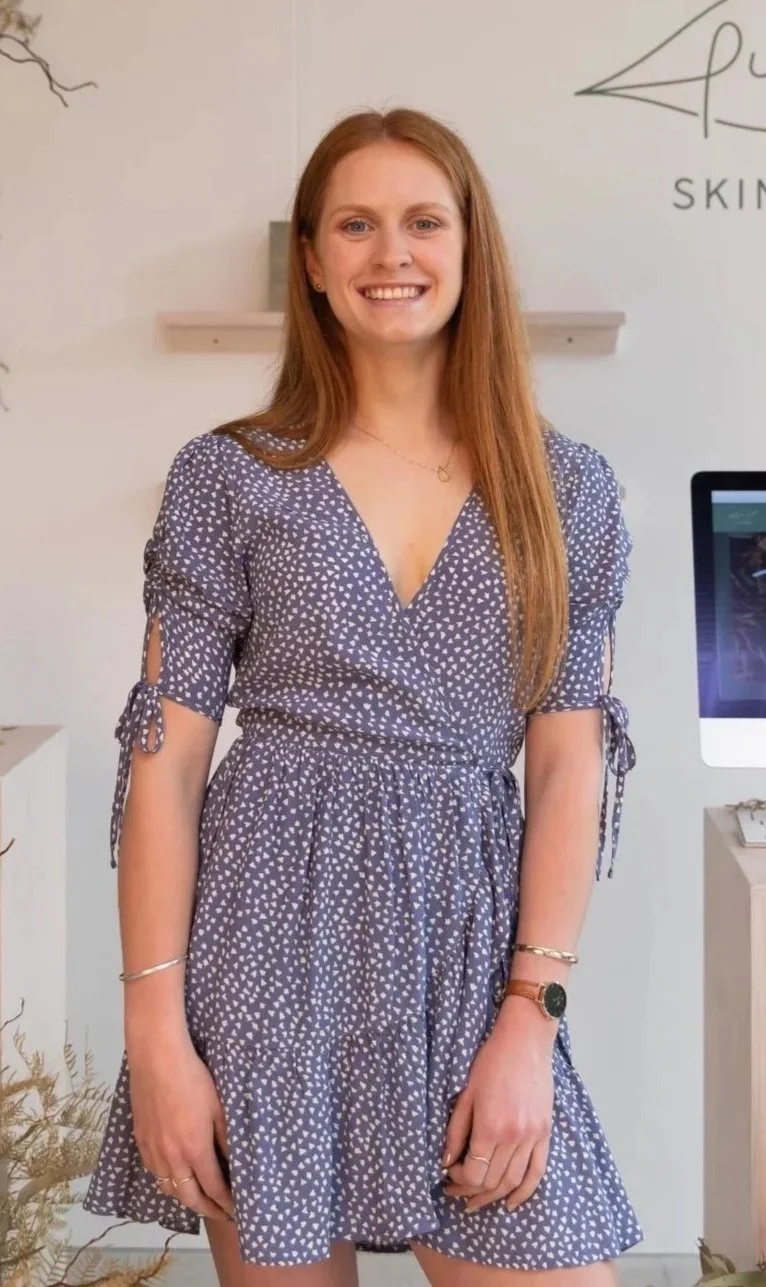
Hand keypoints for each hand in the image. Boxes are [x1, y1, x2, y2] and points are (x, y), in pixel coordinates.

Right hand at [127, 1028, 234, 1222]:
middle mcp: (172, 1157)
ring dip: (186, 1198)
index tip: (236, 1210)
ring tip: (201, 1199)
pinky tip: (176, 1177)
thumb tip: (234, 1163)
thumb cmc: (193, 1079)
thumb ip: (226, 1139)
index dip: (226, 1203)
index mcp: (195, 1149)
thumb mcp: (219, 1108)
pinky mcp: (141, 1141)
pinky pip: (154, 1173)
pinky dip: (168, 1182)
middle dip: (208, 1209)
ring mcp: (153, 1151)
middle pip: (189, 1197)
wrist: (157, 1060)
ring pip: (169, 1189)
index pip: (213, 1188)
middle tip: (222, 1213)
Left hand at [440, 999, 554, 1212]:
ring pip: (514, 1181)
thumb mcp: (465, 1094)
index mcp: (491, 1127)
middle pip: (493, 1181)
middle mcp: (514, 1137)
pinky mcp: (545, 1133)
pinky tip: (511, 1202)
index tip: (448, 1174)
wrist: (525, 1042)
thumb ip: (456, 1132)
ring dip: (494, 1197)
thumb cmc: (491, 1062)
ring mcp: (533, 1137)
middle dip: (471, 1191)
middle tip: (456, 1191)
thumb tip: (446, 1161)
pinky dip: (525, 1192)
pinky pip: (537, 1172)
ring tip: (477, 1201)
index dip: (458, 1179)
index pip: (474, 1172)